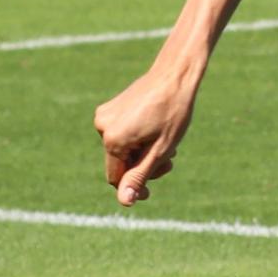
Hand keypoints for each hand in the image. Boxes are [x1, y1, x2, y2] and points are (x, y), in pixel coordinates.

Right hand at [96, 61, 197, 205]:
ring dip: (142, 152)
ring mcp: (104, 115)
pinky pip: (121, 134)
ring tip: (166, 143)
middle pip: (120, 162)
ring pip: (122, 149)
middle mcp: (102, 127)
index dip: (133, 186)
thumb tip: (125, 201)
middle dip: (143, 166)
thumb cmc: (173, 113)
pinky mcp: (110, 108)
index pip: (116, 177)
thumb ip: (139, 176)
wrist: (175, 75)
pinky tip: (155, 129)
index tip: (150, 191)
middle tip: (169, 161)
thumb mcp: (159, 151)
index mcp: (113, 139)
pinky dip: (137, 138)